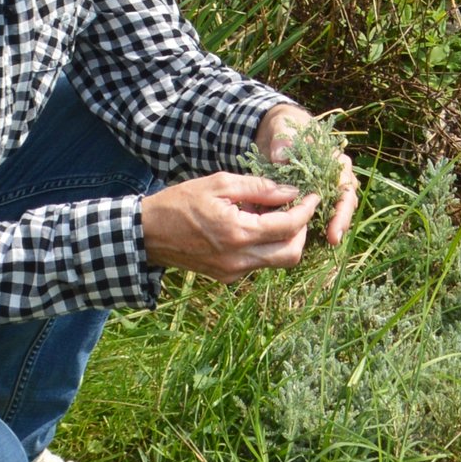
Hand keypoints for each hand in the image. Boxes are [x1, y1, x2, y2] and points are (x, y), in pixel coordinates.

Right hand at [139, 171, 316, 281]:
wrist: (147, 234)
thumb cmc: (180, 202)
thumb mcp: (219, 184)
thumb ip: (259, 187)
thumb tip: (291, 191)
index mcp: (237, 232)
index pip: (288, 226)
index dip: (306, 210)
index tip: (313, 195)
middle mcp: (239, 259)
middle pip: (291, 253)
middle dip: (303, 230)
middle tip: (300, 208)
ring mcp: (233, 272)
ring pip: (277, 262)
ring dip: (286, 239)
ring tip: (277, 214)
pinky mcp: (227, 278)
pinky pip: (259, 264)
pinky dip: (268, 247)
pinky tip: (257, 226)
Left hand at [254, 101, 357, 247]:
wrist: (275, 133)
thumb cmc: (285, 129)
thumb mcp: (283, 129)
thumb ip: (283, 141)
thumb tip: (280, 157)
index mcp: (335, 160)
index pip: (345, 187)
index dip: (343, 209)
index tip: (335, 229)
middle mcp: (335, 177)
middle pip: (344, 203)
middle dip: (340, 223)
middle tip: (333, 240)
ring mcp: (324, 189)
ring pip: (333, 212)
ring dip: (329, 228)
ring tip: (322, 246)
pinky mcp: (311, 198)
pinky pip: (316, 215)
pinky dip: (312, 228)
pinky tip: (302, 241)